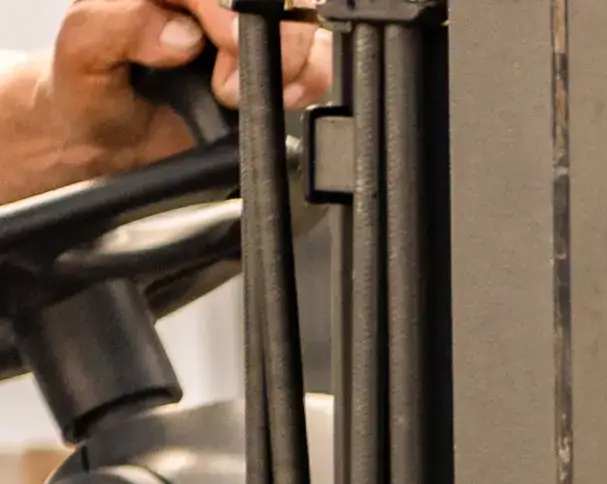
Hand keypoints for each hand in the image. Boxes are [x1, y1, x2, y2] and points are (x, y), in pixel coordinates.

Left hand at [0, 6, 337, 211]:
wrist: (116, 142)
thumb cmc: (95, 92)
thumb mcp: (81, 54)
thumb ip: (113, 27)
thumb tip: (177, 31)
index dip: (226, 6)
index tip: (226, 42)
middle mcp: (208, 0)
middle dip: (267, 38)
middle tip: (229, 86)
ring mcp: (247, 26)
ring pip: (303, 19)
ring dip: (291, 61)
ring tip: (242, 98)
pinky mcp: (279, 60)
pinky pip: (321, 57)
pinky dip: (311, 80)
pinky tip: (280, 98)